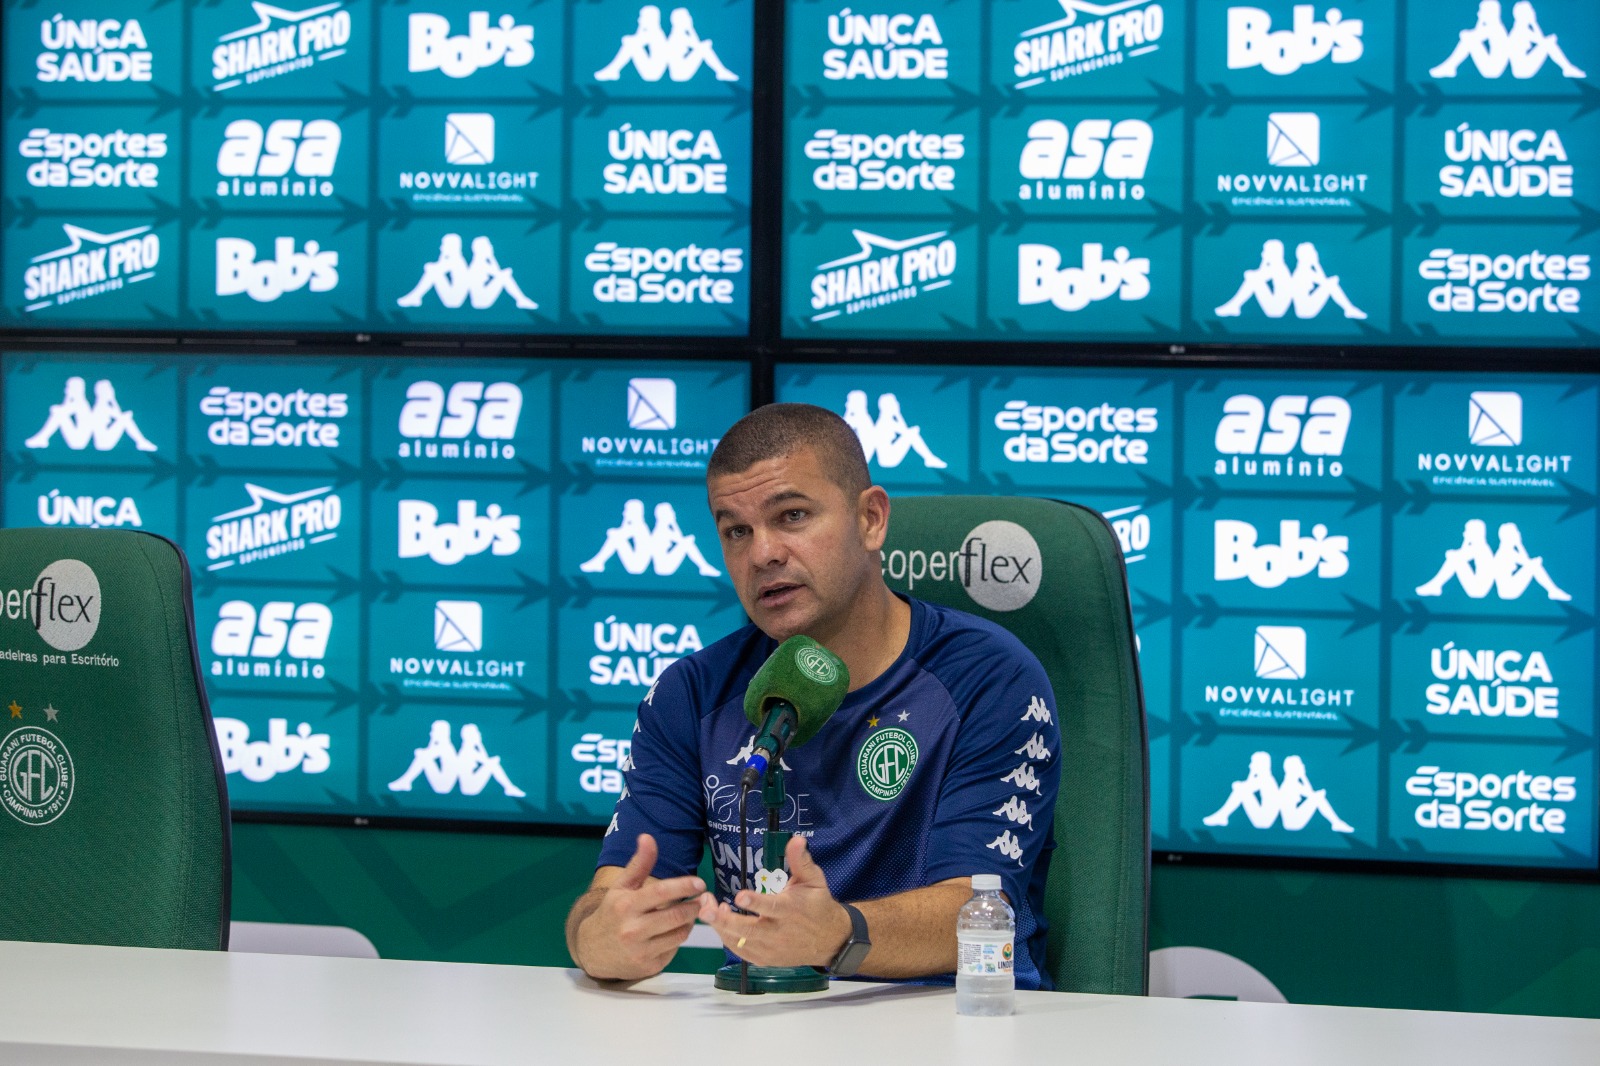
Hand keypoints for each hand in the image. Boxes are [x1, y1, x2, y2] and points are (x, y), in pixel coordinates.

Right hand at [576, 834, 703, 980]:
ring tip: (688, 913)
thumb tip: (647, 837)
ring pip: (679, 934)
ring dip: (688, 922)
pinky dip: (677, 939)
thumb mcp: (621, 887)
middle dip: (693, 906)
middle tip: (702, 899)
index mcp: (626, 906)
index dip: (684, 886)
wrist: (592, 950)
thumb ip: (638, 864)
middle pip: (676, 916)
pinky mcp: (649, 967)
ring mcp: (641, 951)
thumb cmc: (612, 913)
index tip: (699, 883)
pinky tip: (671, 932)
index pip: (661, 893)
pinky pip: (673, 950)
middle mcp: (633, 930)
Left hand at [696, 836, 851, 968]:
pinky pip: (742, 952)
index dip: (755, 903)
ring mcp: (771, 948)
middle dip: (725, 920)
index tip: (739, 897)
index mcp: (791, 910)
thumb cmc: (818, 904)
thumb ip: (801, 861)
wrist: (830, 940)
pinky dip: (728, 940)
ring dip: (722, 928)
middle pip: (749, 930)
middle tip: (706, 909)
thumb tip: (796, 839)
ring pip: (741, 942)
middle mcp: (780, 932)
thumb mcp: (814, 880)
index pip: (771, 907)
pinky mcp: (766, 959)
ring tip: (707, 911)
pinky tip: (719, 924)